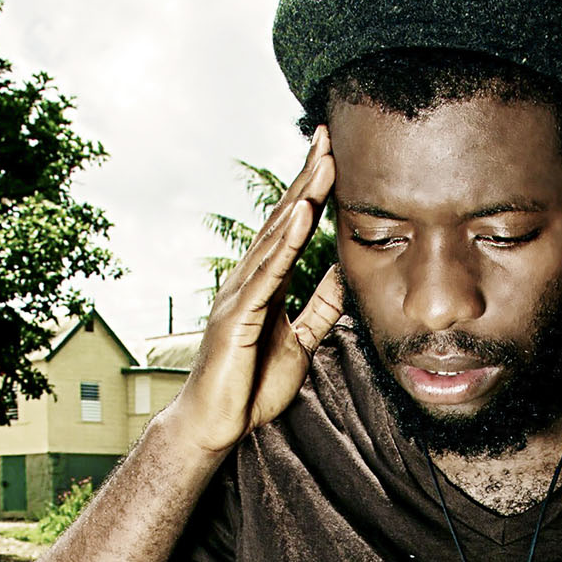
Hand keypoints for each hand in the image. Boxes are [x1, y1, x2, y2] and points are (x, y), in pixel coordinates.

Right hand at [176, 128, 343, 454]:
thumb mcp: (300, 340)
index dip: (313, 191)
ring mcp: (239, 295)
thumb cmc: (251, 386)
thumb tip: (345, 275)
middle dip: (306, 178)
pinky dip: (282, 245)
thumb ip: (321, 308)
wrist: (217, 423)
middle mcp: (248, 280)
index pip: (292, 227)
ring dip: (300, 200)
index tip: (333, 154)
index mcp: (265, 283)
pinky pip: (264, 276)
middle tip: (327, 137)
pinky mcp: (235, 317)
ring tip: (323, 164)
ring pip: (274, 238)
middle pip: (282, 219)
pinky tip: (299, 218)